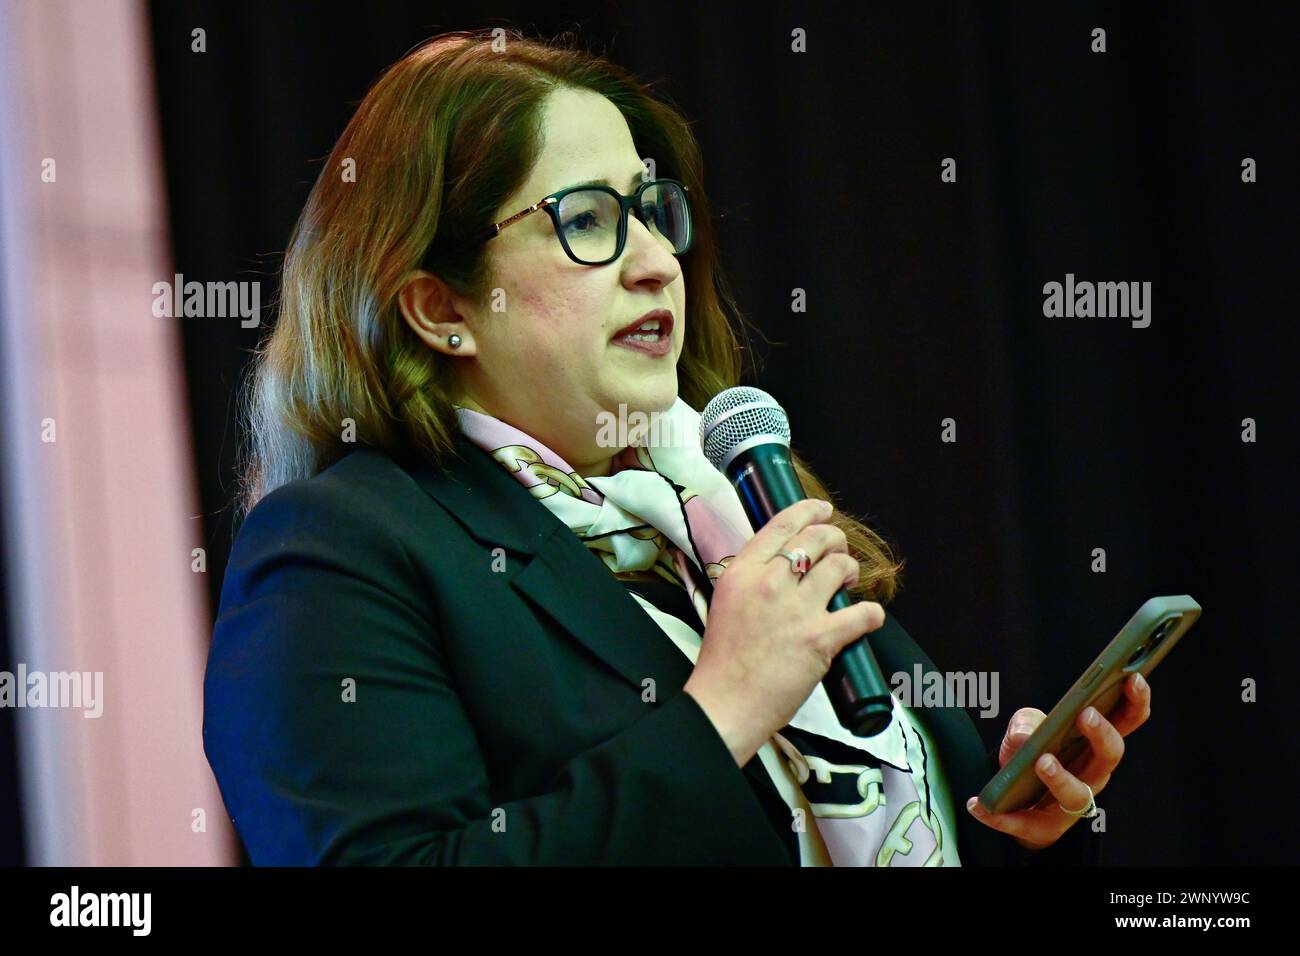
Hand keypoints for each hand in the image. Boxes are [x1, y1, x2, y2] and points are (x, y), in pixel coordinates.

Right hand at [683, 498, 884, 767]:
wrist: (725, 704)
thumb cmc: (723, 662)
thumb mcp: (725, 603)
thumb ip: (752, 581)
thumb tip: (785, 569)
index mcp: (741, 572)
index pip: (781, 525)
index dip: (809, 511)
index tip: (823, 510)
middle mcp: (769, 583)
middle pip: (816, 539)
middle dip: (835, 540)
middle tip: (838, 554)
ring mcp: (796, 610)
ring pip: (840, 567)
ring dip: (850, 571)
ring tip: (847, 583)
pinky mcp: (820, 638)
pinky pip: (862, 613)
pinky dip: (871, 614)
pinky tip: (868, 617)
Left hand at [963, 671, 1151, 849]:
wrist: (1017, 798)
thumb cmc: (1031, 754)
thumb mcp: (1024, 728)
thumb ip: (1026, 723)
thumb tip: (1027, 736)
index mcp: (1095, 745)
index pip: (1126, 721)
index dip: (1135, 701)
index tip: (1132, 678)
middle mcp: (1093, 774)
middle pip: (1111, 756)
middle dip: (1102, 735)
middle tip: (1086, 715)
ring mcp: (1071, 803)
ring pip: (1077, 794)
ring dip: (1061, 777)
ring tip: (1042, 761)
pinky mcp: (1045, 828)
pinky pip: (1025, 824)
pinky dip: (1002, 816)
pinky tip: (977, 804)